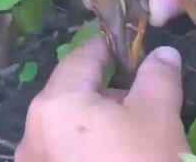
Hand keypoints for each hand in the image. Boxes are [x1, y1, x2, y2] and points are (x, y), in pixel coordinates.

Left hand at [14, 36, 189, 161]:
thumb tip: (162, 53)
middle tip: (144, 99)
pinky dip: (88, 148)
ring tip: (135, 137)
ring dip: (99, 122)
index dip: (111, 47)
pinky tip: (116, 158)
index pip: (83, 57)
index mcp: (55, 104)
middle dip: (109, 90)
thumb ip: (158, 75)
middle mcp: (32, 133)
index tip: (133, 45)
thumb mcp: (159, 115)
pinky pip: (64, 153)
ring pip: (68, 126)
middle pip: (73, 93)